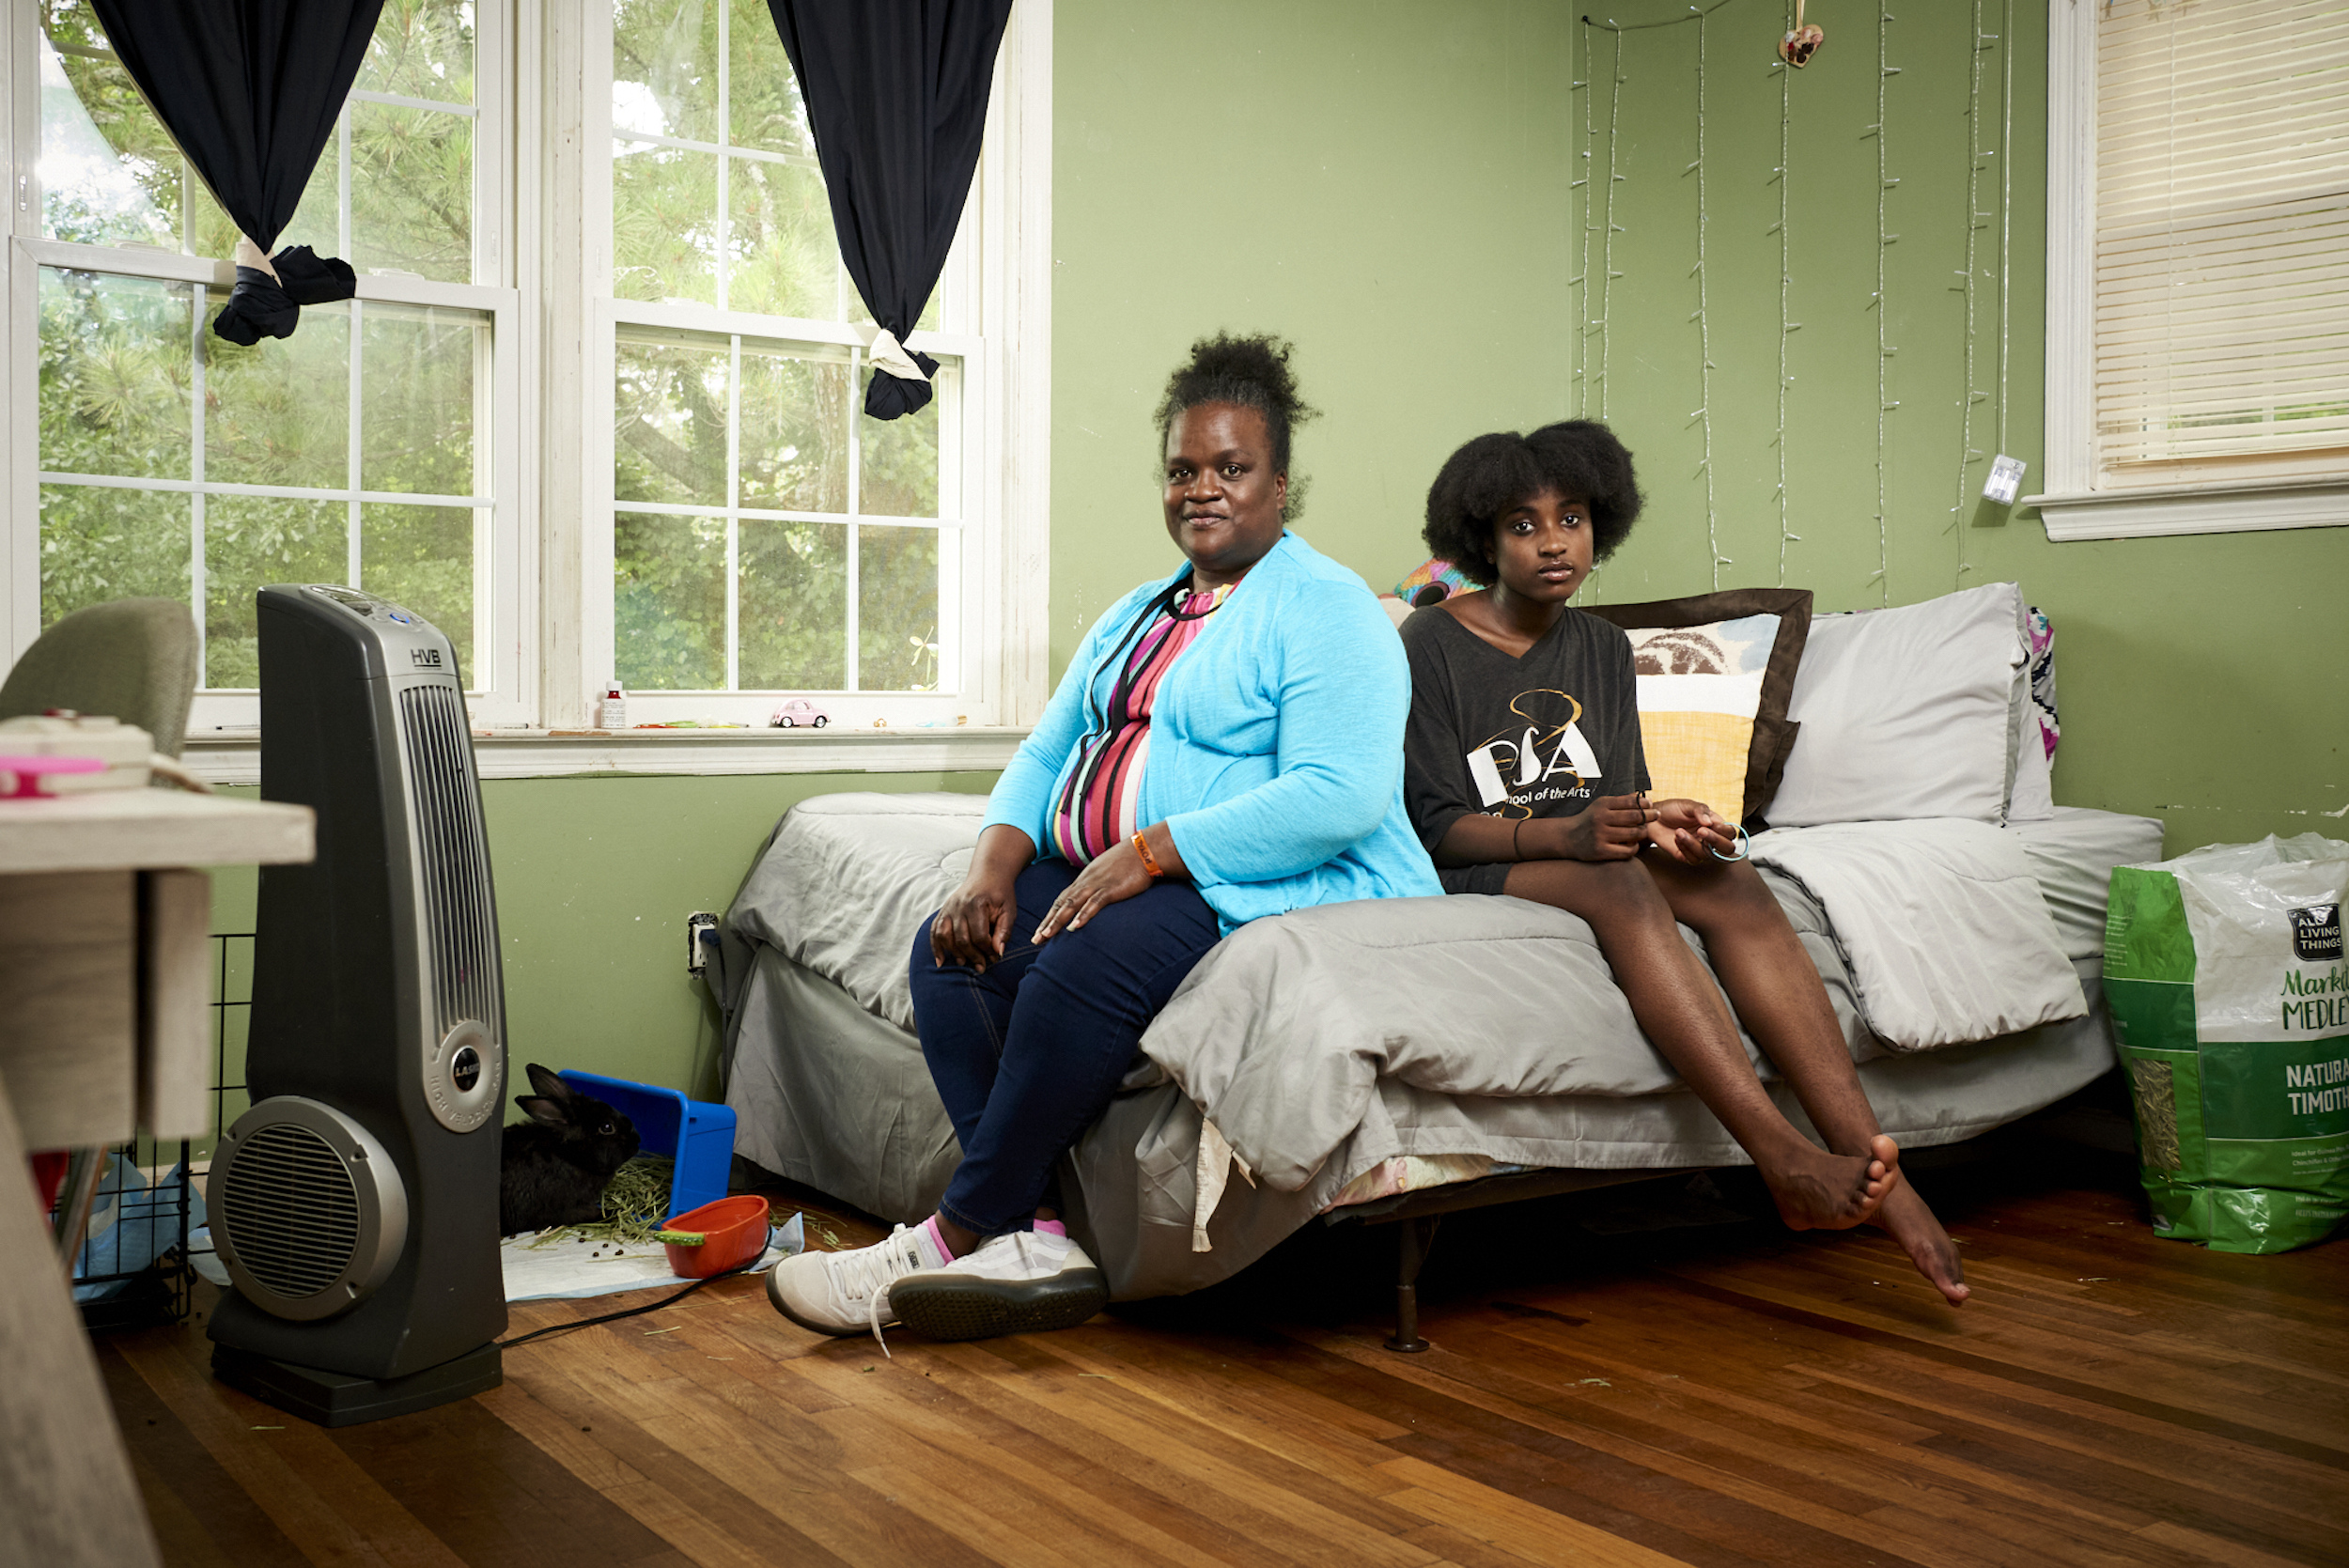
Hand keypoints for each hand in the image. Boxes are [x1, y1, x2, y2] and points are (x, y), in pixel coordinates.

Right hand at [930, 867, 1019, 969]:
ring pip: (944, 936)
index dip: (987, 950)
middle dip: (972, 956)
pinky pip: (934, 931)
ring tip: (964, 963)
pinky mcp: (943, 910)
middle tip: (982, 966)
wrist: (988, 875)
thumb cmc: (1000, 894)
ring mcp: (948, 908)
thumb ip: (1004, 931)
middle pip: (962, 939)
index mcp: (976, 904)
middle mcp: (958, 905)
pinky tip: (940, 961)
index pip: (979, 935)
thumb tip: (998, 952)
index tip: (995, 958)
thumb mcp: (1009, 910)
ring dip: (954, 953)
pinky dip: (936, 947)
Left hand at [1033, 841, 1155, 940]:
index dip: (1050, 916)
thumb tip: (1092, 898)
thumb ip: (1097, 885)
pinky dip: (1083, 915)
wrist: (1144, 849)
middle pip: (1061, 904)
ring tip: (1046, 935)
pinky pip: (1094, 903)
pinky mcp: (1111, 889)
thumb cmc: (1128, 861)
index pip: (1062, 900)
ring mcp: (1097, 885)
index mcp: (1084, 879)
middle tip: (1036, 939)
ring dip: (1058, 920)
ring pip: (1072, 904)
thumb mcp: (1107, 873)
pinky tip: (1075, 926)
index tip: (1040, 931)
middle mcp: (1086, 882)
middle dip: (1047, 922)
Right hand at [1551, 794, 1656, 860]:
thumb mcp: (1601, 805)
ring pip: (1633, 834)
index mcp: (1602, 805)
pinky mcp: (1601, 851)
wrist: (1568, 837)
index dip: (1644, 803)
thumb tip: (1640, 796)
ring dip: (1643, 832)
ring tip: (1645, 830)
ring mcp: (1601, 836)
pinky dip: (1634, 847)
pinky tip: (1634, 844)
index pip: (1630, 801)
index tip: (1650, 804)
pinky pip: (1626, 851)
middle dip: (1649, 816)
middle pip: (1634, 817)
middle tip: (1656, 815)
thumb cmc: (1589, 820)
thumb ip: (1620, 801)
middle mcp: (1601, 819)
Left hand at [1646, 797, 1739, 864]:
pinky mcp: (1687, 856)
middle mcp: (1709, 838)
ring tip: (1679, 831)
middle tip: (1700, 831)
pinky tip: (1676, 838)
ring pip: (1708, 855)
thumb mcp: (1687, 805)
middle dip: (1716, 841)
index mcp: (1714, 824)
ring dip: (1693, 843)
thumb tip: (1709, 823)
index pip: (1730, 833)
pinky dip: (1685, 848)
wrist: (1653, 818)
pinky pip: (1693, 859)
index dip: (1724, 831)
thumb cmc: (1672, 809)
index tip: (1711, 824)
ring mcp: (1699, 848)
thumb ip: (1700, 810)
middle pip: (1727, 849)